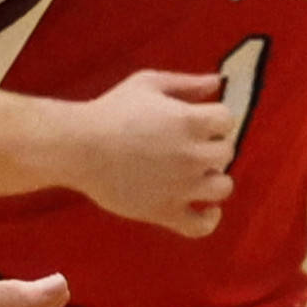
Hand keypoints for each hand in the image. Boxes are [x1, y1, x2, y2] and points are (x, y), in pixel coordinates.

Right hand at [45, 66, 235, 232]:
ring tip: (196, 173)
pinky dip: (209, 219)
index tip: (199, 120)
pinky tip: (207, 208)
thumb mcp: (148, 84)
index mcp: (190, 121)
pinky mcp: (165, 211)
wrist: (78, 147)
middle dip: (212, 145)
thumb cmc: (111, 110)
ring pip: (223, 187)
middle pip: (226, 152)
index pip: (227, 120)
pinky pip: (201, 225)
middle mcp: (193, 155)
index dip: (215, 119)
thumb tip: (219, 81)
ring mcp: (182, 187)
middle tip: (191, 145)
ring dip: (214, 178)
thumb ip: (187, 83)